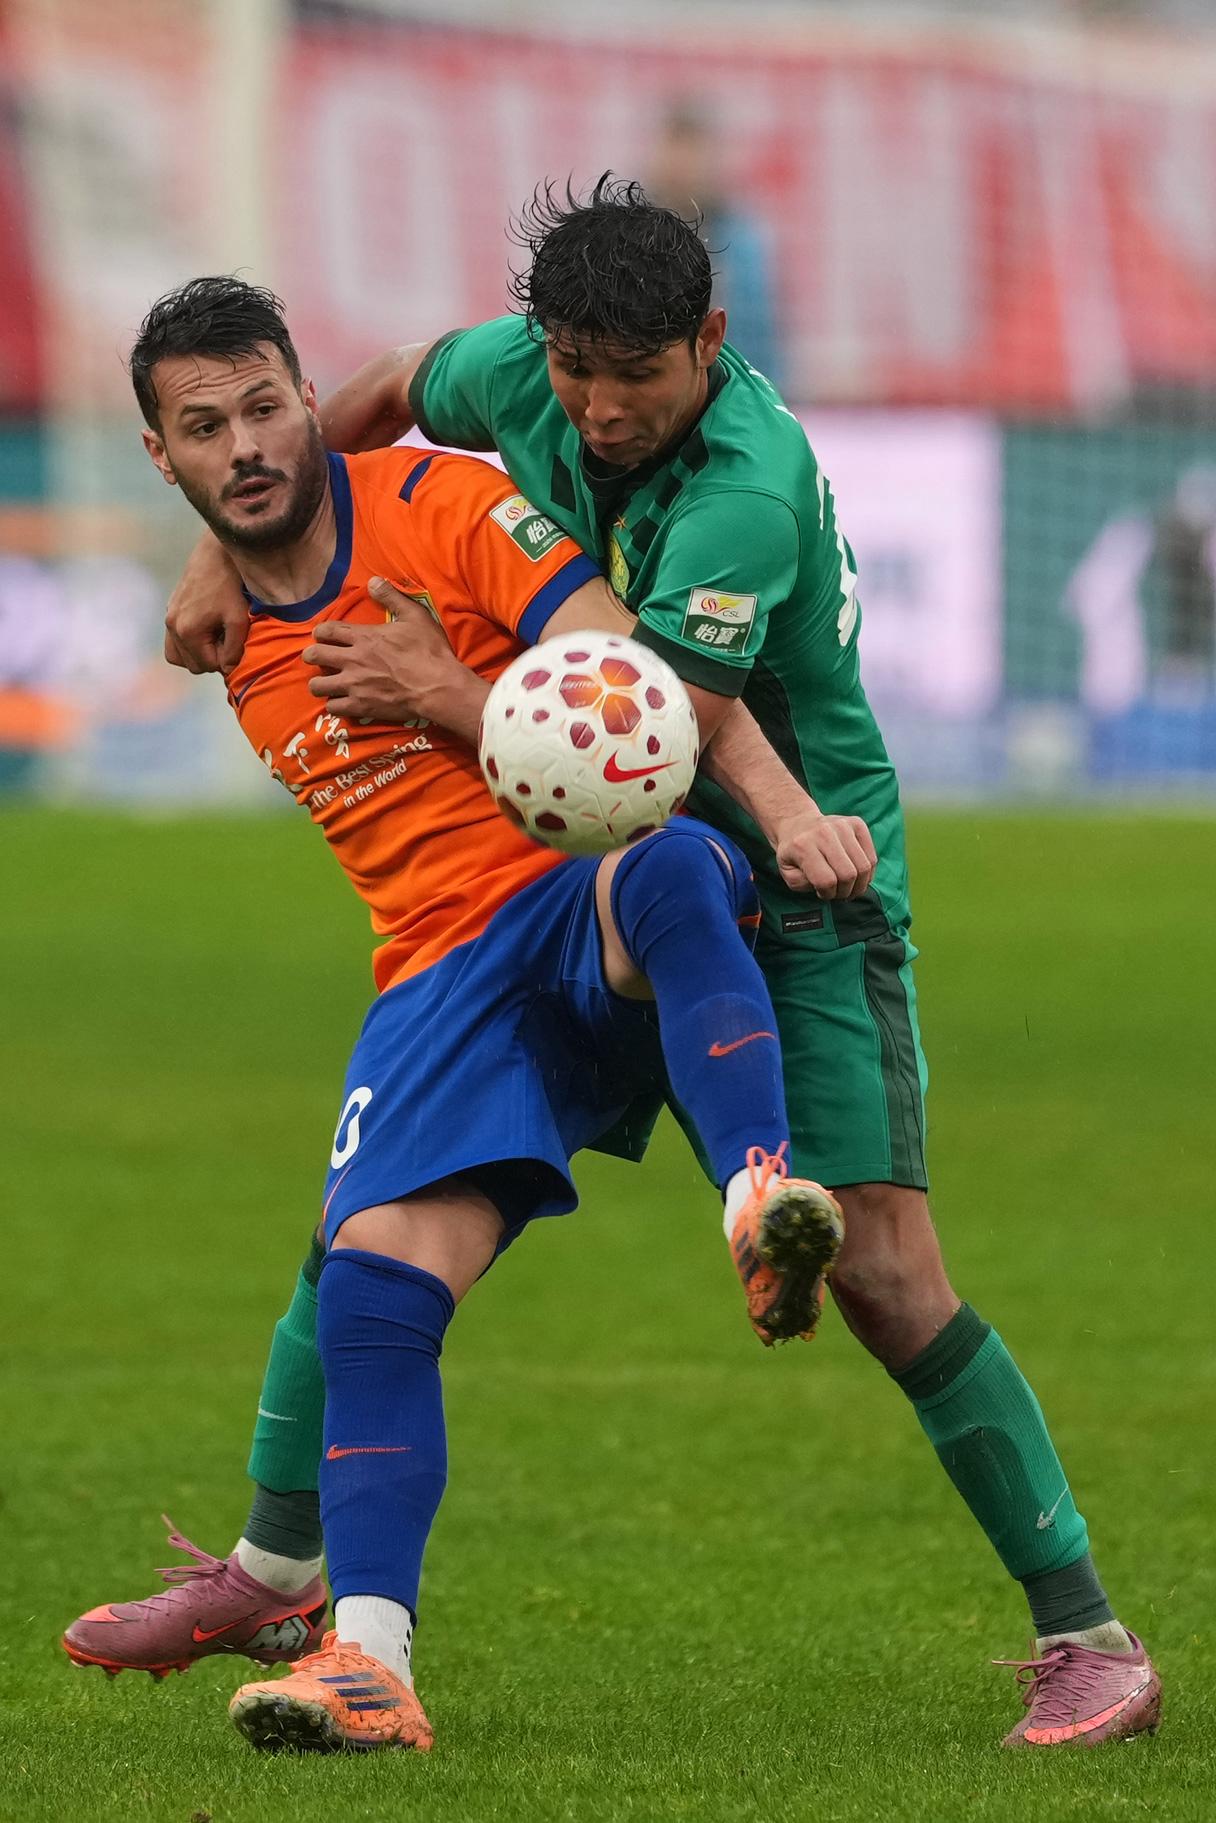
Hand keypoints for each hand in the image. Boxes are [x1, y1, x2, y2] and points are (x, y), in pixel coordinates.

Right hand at [164, 535, 249, 674]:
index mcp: (187, 632)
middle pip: (193, 665)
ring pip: (178, 656)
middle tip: (228, 638)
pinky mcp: (170, 608)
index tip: (237, 641)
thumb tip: (226, 670)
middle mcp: (172, 626)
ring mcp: (168, 617)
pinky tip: (206, 629)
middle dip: (212, 657)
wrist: (216, 553)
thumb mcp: (238, 620)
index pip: (208, 666)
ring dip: (197, 654)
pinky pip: (174, 640)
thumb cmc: (231, 585)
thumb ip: (234, 650)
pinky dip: (188, 642)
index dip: (227, 659)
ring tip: (216, 637)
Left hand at [302, 577, 484, 735]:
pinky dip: (335, 704)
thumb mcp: (415, 616)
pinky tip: (342, 701)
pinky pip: (333, 707)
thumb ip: (392, 597)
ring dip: (319, 683)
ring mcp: (354, 685)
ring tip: (327, 683)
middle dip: (311, 655)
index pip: (328, 630)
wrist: (437, 687)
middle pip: (314, 656)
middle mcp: (352, 660)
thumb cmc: (429, 651)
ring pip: (317, 685)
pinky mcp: (360, 706)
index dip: (320, 632)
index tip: (322, 636)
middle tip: (318, 658)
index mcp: (364, 637)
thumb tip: (373, 581)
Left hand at [775, 812, 877, 898]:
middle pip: (848, 874)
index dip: (827, 894)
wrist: (798, 823)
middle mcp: (824, 832)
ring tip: (848, 887)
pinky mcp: (857, 824)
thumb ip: (801, 884)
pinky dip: (867, 873)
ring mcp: (843, 826)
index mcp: (803, 845)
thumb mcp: (786, 872)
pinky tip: (855, 875)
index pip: (826, 880)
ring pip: (864, 867)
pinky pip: (872, 858)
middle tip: (837, 893)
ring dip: (858, 885)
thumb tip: (825, 886)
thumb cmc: (793, 852)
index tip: (822, 893)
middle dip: (845, 892)